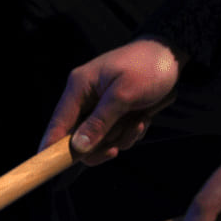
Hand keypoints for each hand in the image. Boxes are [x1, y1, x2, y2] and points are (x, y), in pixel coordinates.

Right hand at [39, 38, 181, 164]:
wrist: (171, 54)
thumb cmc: (147, 67)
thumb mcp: (124, 95)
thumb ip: (100, 122)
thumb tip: (78, 147)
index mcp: (79, 87)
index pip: (58, 122)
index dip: (52, 146)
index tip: (49, 165)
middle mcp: (84, 98)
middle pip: (78, 137)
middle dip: (102, 143)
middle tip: (116, 147)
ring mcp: (99, 107)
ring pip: (99, 140)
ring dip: (121, 137)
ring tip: (139, 122)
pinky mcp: (113, 113)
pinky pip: (115, 135)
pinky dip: (129, 133)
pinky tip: (142, 119)